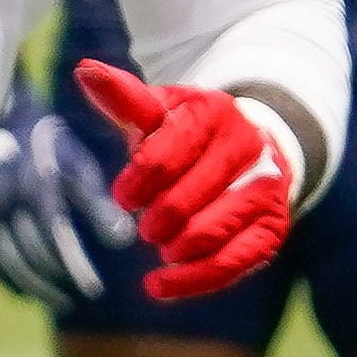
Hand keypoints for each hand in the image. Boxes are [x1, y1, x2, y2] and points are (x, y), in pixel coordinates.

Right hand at [0, 88, 123, 309]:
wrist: (2, 125)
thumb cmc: (50, 145)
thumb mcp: (80, 165)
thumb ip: (100, 203)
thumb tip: (125, 240)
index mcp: (35, 185)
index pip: (56, 235)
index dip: (75, 265)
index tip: (96, 289)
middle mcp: (4, 203)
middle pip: (30, 254)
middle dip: (59, 280)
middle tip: (85, 296)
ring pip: (7, 261)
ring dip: (36, 286)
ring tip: (62, 302)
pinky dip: (10, 279)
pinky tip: (31, 291)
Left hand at [75, 63, 294, 301]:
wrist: (252, 150)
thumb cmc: (189, 133)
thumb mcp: (159, 111)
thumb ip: (124, 98)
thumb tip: (85, 70)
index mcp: (215, 113)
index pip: (166, 154)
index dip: (138, 182)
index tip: (124, 197)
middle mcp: (249, 148)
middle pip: (186, 200)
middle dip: (157, 217)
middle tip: (145, 224)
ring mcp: (265, 190)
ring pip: (211, 233)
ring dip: (176, 246)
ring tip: (162, 243)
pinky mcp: (271, 229)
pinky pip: (234, 262)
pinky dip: (193, 280)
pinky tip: (159, 285)